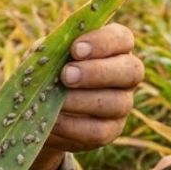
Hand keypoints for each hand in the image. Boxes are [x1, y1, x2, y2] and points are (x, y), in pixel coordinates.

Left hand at [45, 22, 142, 152]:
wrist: (40, 111)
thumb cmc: (47, 72)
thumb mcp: (46, 56)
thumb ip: (51, 50)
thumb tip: (50, 51)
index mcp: (114, 48)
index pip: (122, 38)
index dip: (102, 42)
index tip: (75, 49)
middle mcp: (125, 76)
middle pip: (131, 70)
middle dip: (97, 72)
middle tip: (66, 75)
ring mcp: (122, 104)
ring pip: (118, 103)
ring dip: (84, 101)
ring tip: (58, 100)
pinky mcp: (110, 131)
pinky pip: (100, 131)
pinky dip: (74, 126)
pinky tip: (55, 120)